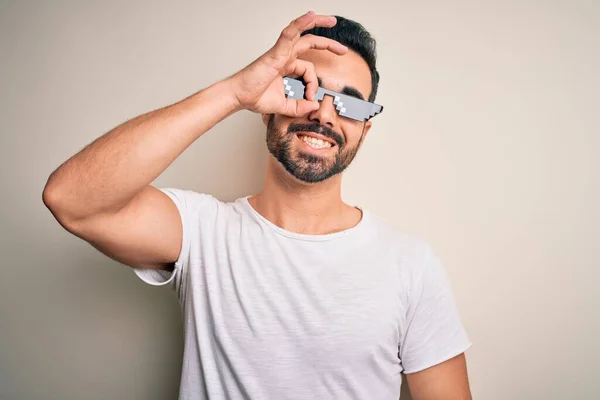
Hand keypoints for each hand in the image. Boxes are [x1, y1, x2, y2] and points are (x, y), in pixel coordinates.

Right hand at [229, 11, 347, 116]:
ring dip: (317, 24)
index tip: (309, 98)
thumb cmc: (255, 97)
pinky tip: (311, 16)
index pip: (309, 70)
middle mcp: (285, 56)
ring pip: (302, 32)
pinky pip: (289, 33)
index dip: (313, 84)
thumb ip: (299, 107)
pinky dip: (301, 23)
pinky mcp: (276, 52)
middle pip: (310, 42)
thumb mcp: (284, 106)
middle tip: (343, 50)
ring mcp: (280, 52)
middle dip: (328, 44)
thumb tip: (315, 106)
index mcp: (287, 67)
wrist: (240, 97)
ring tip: (332, 21)